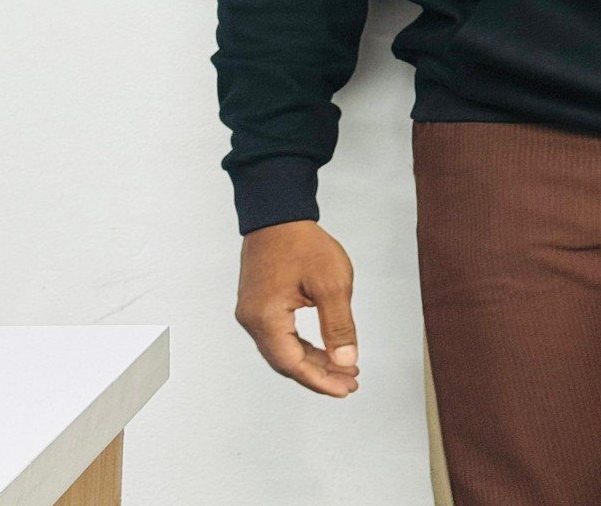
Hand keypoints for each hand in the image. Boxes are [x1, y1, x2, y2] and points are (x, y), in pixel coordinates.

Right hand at [234, 220, 361, 396]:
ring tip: (341, 367)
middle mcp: (252, 320)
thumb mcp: (331, 283)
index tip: (347, 388)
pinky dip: (301, 346)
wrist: (278, 212)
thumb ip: (338, 326)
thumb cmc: (302, 242)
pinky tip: (322, 348)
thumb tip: (346, 361)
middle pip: (286, 362)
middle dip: (319, 374)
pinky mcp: (257, 303)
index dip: (322, 380)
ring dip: (312, 361)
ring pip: (282, 350)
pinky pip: (279, 335)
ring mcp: (251, 311)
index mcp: (266, 318)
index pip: (294, 365)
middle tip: (349, 381)